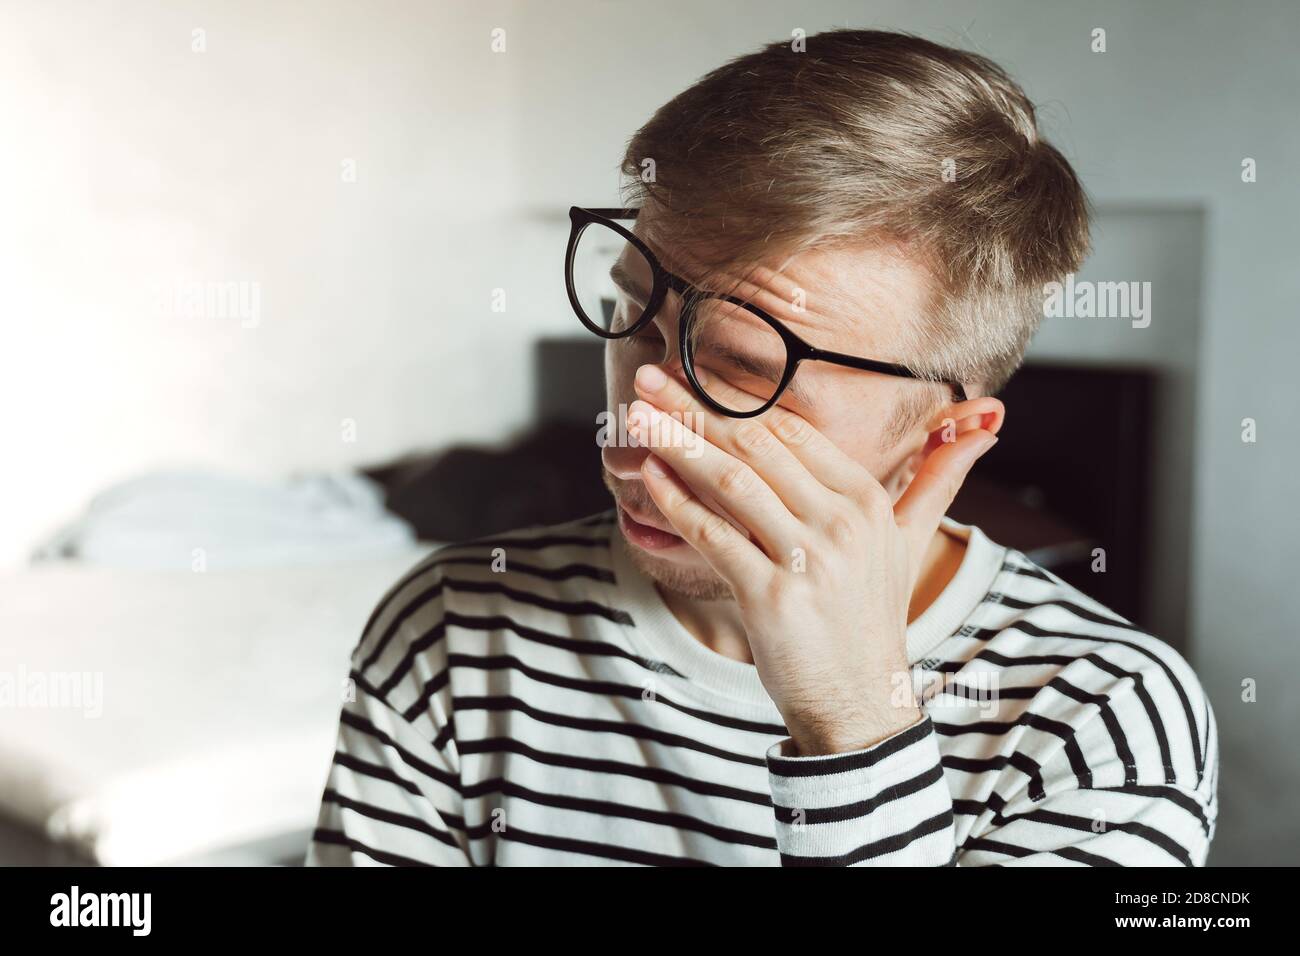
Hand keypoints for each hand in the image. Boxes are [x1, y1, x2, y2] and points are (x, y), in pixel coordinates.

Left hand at [625, 363, 999, 755]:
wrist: (862, 703)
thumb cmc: (870, 617)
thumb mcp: (909, 541)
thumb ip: (937, 476)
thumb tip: (985, 423)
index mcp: (867, 500)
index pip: (791, 431)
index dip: (735, 401)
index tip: (690, 381)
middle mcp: (840, 523)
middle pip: (755, 447)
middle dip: (694, 409)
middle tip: (649, 382)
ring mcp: (807, 560)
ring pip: (730, 484)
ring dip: (677, 445)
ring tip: (636, 419)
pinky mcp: (771, 598)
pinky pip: (714, 536)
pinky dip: (676, 503)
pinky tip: (649, 477)